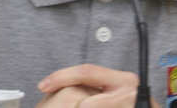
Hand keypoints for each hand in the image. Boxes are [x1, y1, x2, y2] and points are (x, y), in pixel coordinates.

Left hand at [36, 64, 159, 107]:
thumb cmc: (132, 104)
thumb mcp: (116, 90)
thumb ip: (96, 87)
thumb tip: (62, 86)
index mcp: (123, 80)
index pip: (86, 72)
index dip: (62, 77)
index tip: (44, 84)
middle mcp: (127, 93)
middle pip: (84, 101)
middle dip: (70, 106)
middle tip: (56, 105)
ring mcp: (127, 106)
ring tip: (70, 107)